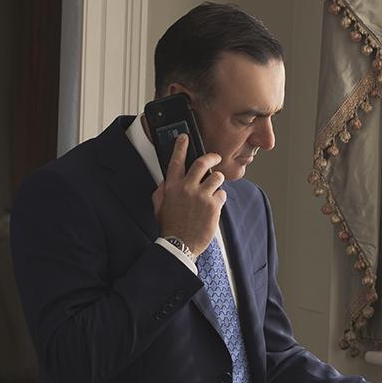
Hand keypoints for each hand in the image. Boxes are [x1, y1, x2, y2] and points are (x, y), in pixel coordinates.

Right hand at [152, 134, 225, 254]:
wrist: (180, 244)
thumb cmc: (170, 226)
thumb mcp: (159, 206)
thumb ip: (162, 190)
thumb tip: (166, 180)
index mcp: (171, 186)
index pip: (176, 160)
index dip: (181, 146)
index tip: (185, 137)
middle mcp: (186, 188)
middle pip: (202, 162)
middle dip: (211, 157)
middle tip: (215, 157)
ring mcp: (201, 196)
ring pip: (216, 177)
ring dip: (217, 181)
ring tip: (214, 189)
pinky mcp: (213, 206)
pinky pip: (222, 194)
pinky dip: (220, 199)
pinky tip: (214, 206)